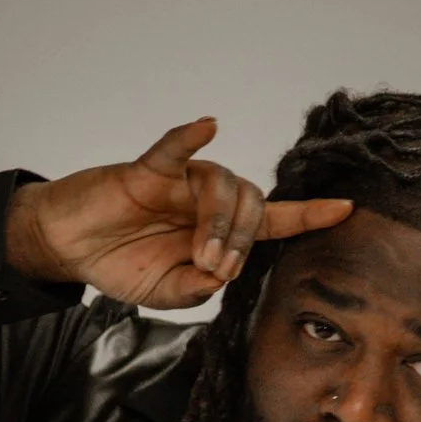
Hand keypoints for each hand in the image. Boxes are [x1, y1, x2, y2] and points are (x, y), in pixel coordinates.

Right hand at [5, 116, 352, 310]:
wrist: (73, 248)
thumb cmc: (122, 264)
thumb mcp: (167, 294)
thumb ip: (197, 290)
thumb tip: (222, 274)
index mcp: (217, 233)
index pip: (272, 222)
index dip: (308, 215)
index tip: (346, 209)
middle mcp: (207, 202)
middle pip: (253, 204)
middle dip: (244, 240)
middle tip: (216, 269)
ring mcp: (181, 183)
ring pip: (223, 186)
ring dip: (220, 223)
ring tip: (199, 255)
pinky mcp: (149, 170)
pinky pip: (175, 147)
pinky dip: (190, 136)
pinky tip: (207, 127)